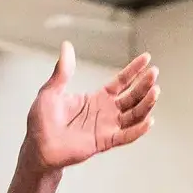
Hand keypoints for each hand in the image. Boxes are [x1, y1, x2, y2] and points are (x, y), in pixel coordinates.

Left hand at [26, 43, 157, 170]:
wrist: (37, 147)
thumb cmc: (42, 121)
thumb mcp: (51, 91)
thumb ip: (62, 71)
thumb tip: (66, 46)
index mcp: (97, 99)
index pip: (121, 82)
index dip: (134, 70)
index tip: (147, 58)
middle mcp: (106, 112)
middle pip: (132, 97)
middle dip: (144, 84)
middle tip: (154, 72)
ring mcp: (106, 127)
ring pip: (133, 115)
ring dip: (146, 104)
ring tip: (155, 91)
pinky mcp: (103, 142)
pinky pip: (125, 136)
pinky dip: (138, 130)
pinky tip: (149, 121)